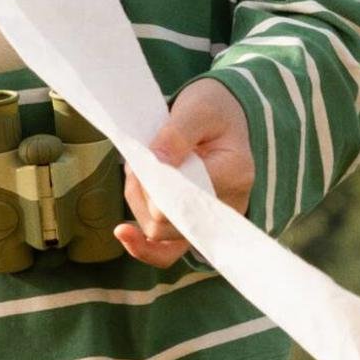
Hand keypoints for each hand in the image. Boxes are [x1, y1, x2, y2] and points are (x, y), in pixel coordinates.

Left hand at [115, 77, 252, 267]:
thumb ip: (176, 135)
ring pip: (160, 234)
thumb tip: (154, 163)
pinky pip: (167, 252)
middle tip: (137, 160)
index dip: (151, 183)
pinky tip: (124, 231)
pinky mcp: (194, 227)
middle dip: (141, 192)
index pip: (183, 197)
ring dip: (138, 204)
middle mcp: (228, 206)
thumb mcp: (197, 108)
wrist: (226, 117)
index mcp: (235, 172)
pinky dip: (142, 244)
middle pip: (167, 221)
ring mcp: (210, 221)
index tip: (141, 158)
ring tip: (138, 171)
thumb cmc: (214, 109)